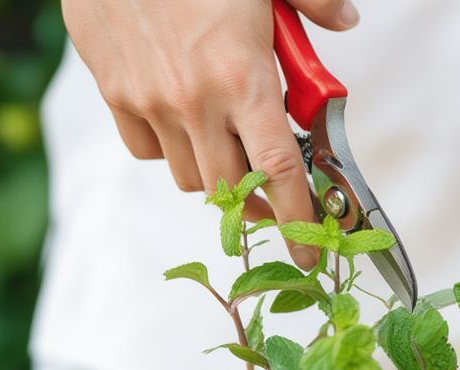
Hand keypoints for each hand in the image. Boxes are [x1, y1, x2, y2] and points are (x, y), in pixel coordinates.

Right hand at [63, 0, 360, 267]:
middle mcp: (195, 102)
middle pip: (232, 189)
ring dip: (216, 171)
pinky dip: (170, 148)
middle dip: (259, 201)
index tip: (309, 255)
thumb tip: (343, 20)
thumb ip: (312, 4)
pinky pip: (148, 150)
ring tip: (228, 140)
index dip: (299, 220)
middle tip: (274, 191)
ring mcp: (150, 103)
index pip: (279, 172)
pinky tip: (183, 118)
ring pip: (191, 176)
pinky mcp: (116, 95)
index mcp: (242, 77)